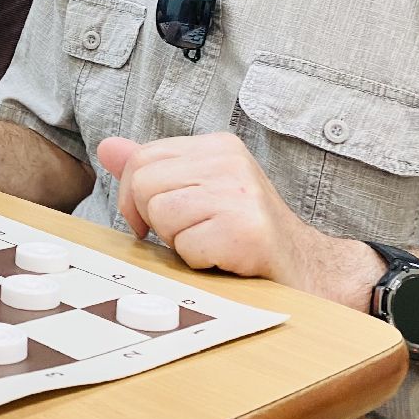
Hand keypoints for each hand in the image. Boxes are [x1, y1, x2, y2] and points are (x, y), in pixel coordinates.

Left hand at [97, 133, 373, 300]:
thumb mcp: (201, 190)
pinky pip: (187, 246)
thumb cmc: (248, 233)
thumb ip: (154, 169)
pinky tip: (227, 258)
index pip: (142, 159)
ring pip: (161, 215)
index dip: (136, 199)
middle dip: (157, 221)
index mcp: (217, 147)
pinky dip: (201, 262)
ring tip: (214, 244)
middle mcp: (230, 162)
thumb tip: (108, 147)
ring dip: (180, 243)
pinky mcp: (247, 230)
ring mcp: (241, 194)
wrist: (310, 271)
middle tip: (192, 234)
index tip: (158, 220)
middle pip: (144, 185)